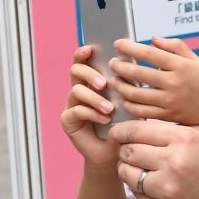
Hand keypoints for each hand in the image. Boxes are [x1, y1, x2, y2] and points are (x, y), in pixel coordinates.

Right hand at [60, 45, 119, 168]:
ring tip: (109, 109)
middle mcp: (80, 89)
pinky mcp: (68, 120)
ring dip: (94, 98)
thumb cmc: (125, 122)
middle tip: (103, 83)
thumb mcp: (129, 100)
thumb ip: (126, 84)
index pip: (84, 61)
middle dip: (89, 74)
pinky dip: (92, 114)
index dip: (83, 53)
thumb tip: (130, 65)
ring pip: (76, 91)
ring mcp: (72, 104)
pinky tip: (105, 120)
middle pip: (75, 71)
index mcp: (93, 80)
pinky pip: (76, 111)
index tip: (90, 48)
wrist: (118, 149)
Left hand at [109, 35, 198, 127]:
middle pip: (138, 73)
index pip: (150, 53)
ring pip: (135, 94)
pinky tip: (125, 98)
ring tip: (114, 80)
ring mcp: (170, 101)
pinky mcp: (167, 116)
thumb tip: (153, 39)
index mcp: (181, 66)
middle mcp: (174, 83)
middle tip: (112, 63)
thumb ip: (176, 47)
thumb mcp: (197, 61)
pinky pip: (141, 111)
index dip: (130, 48)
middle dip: (120, 67)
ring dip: (120, 86)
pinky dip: (129, 104)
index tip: (119, 44)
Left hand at [113, 118, 198, 198]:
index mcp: (184, 139)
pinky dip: (142, 189)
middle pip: (128, 151)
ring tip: (142, 167)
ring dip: (130, 169)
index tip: (117, 132)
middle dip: (126, 149)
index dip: (121, 130)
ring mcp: (167, 190)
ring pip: (127, 174)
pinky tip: (156, 185)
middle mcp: (173, 163)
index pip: (136, 130)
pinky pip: (138, 195)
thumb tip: (139, 123)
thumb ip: (173, 127)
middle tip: (131, 150)